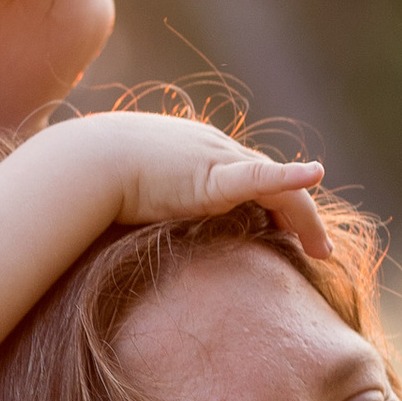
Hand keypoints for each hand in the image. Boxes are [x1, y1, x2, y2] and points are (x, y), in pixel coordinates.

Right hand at [75, 112, 333, 261]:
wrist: (80, 166)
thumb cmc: (93, 182)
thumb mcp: (129, 192)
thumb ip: (148, 206)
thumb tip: (137, 239)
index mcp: (199, 153)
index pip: (249, 176)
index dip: (274, 202)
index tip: (285, 232)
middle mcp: (216, 150)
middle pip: (273, 180)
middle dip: (299, 214)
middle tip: (318, 247)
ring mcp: (217, 159)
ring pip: (280, 185)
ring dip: (306, 218)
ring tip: (321, 250)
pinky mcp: (213, 176)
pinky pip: (263, 176)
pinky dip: (290, 177)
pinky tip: (314, 173)